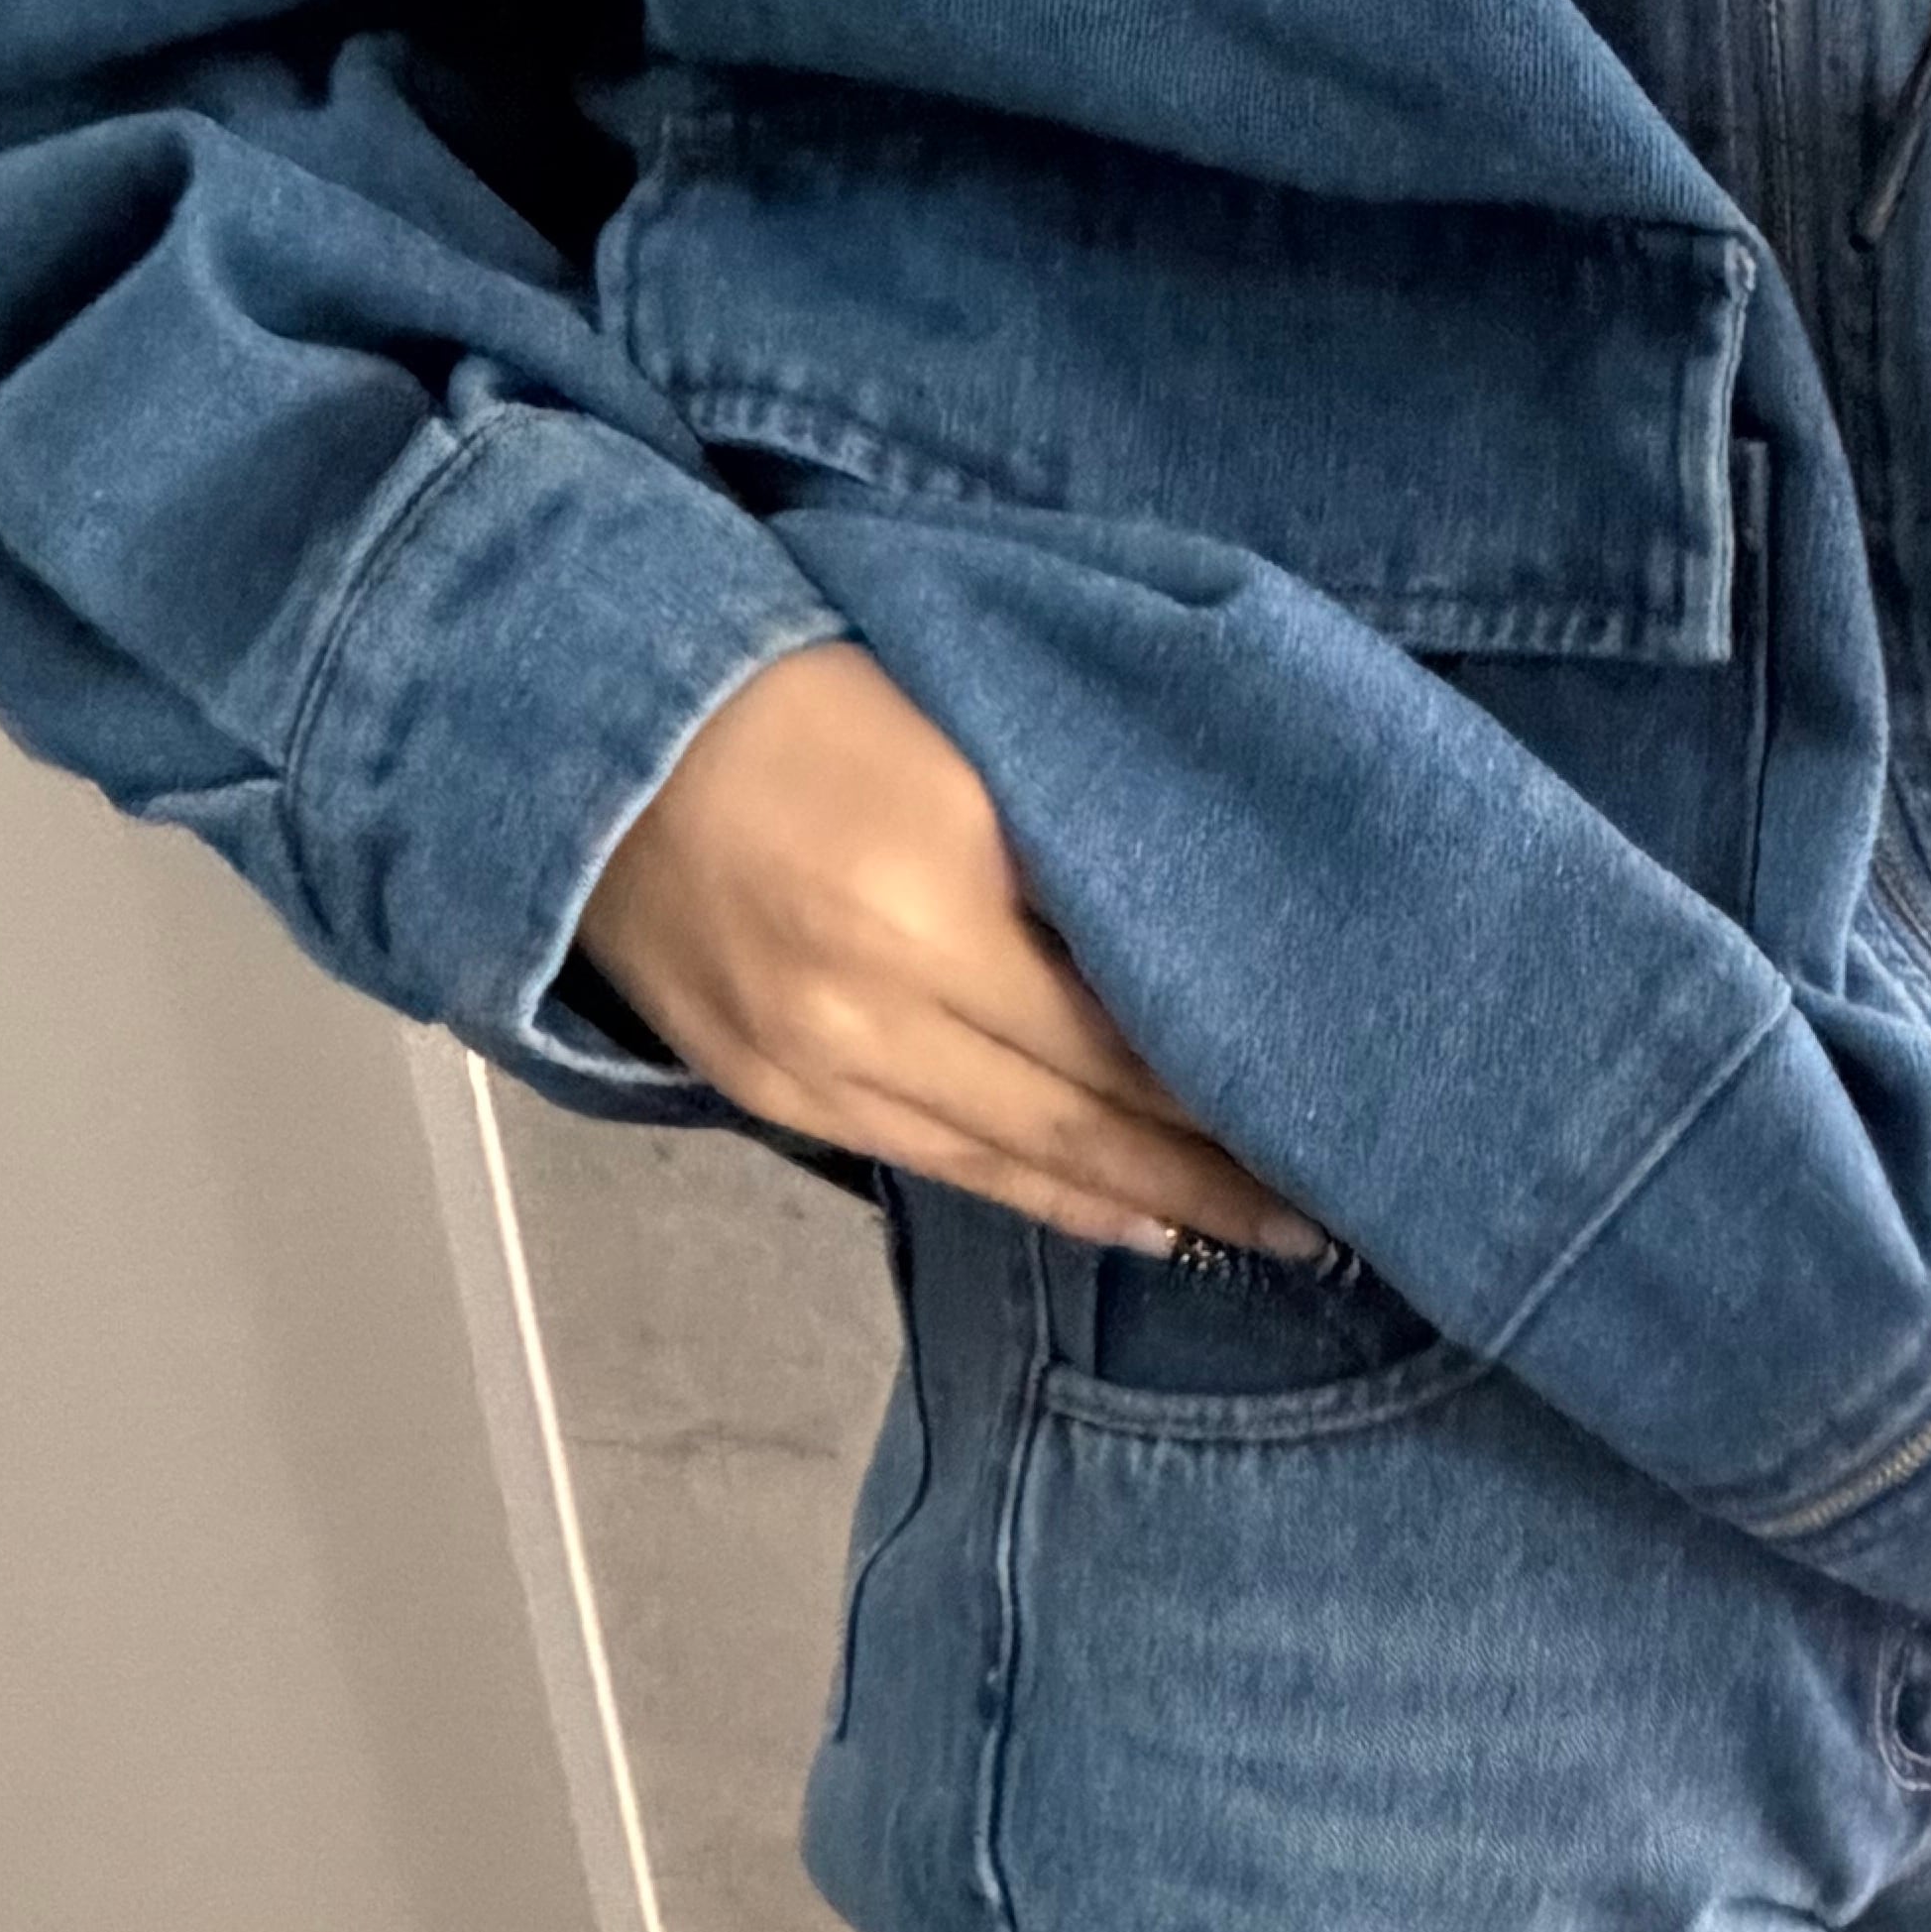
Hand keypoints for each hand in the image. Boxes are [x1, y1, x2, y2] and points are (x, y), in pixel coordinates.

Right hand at [573, 639, 1319, 1258]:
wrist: (590, 730)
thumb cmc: (802, 698)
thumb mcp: (964, 740)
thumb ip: (1073, 848)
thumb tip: (1207, 948)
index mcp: (940, 882)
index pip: (1128, 1020)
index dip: (1237, 1078)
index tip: (1340, 1103)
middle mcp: (881, 993)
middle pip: (1093, 1112)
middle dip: (1218, 1168)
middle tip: (1333, 1207)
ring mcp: (824, 1060)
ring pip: (1025, 1163)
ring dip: (1151, 1205)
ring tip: (1259, 1233)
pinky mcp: (781, 1095)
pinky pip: (946, 1169)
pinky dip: (1050, 1201)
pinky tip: (1132, 1223)